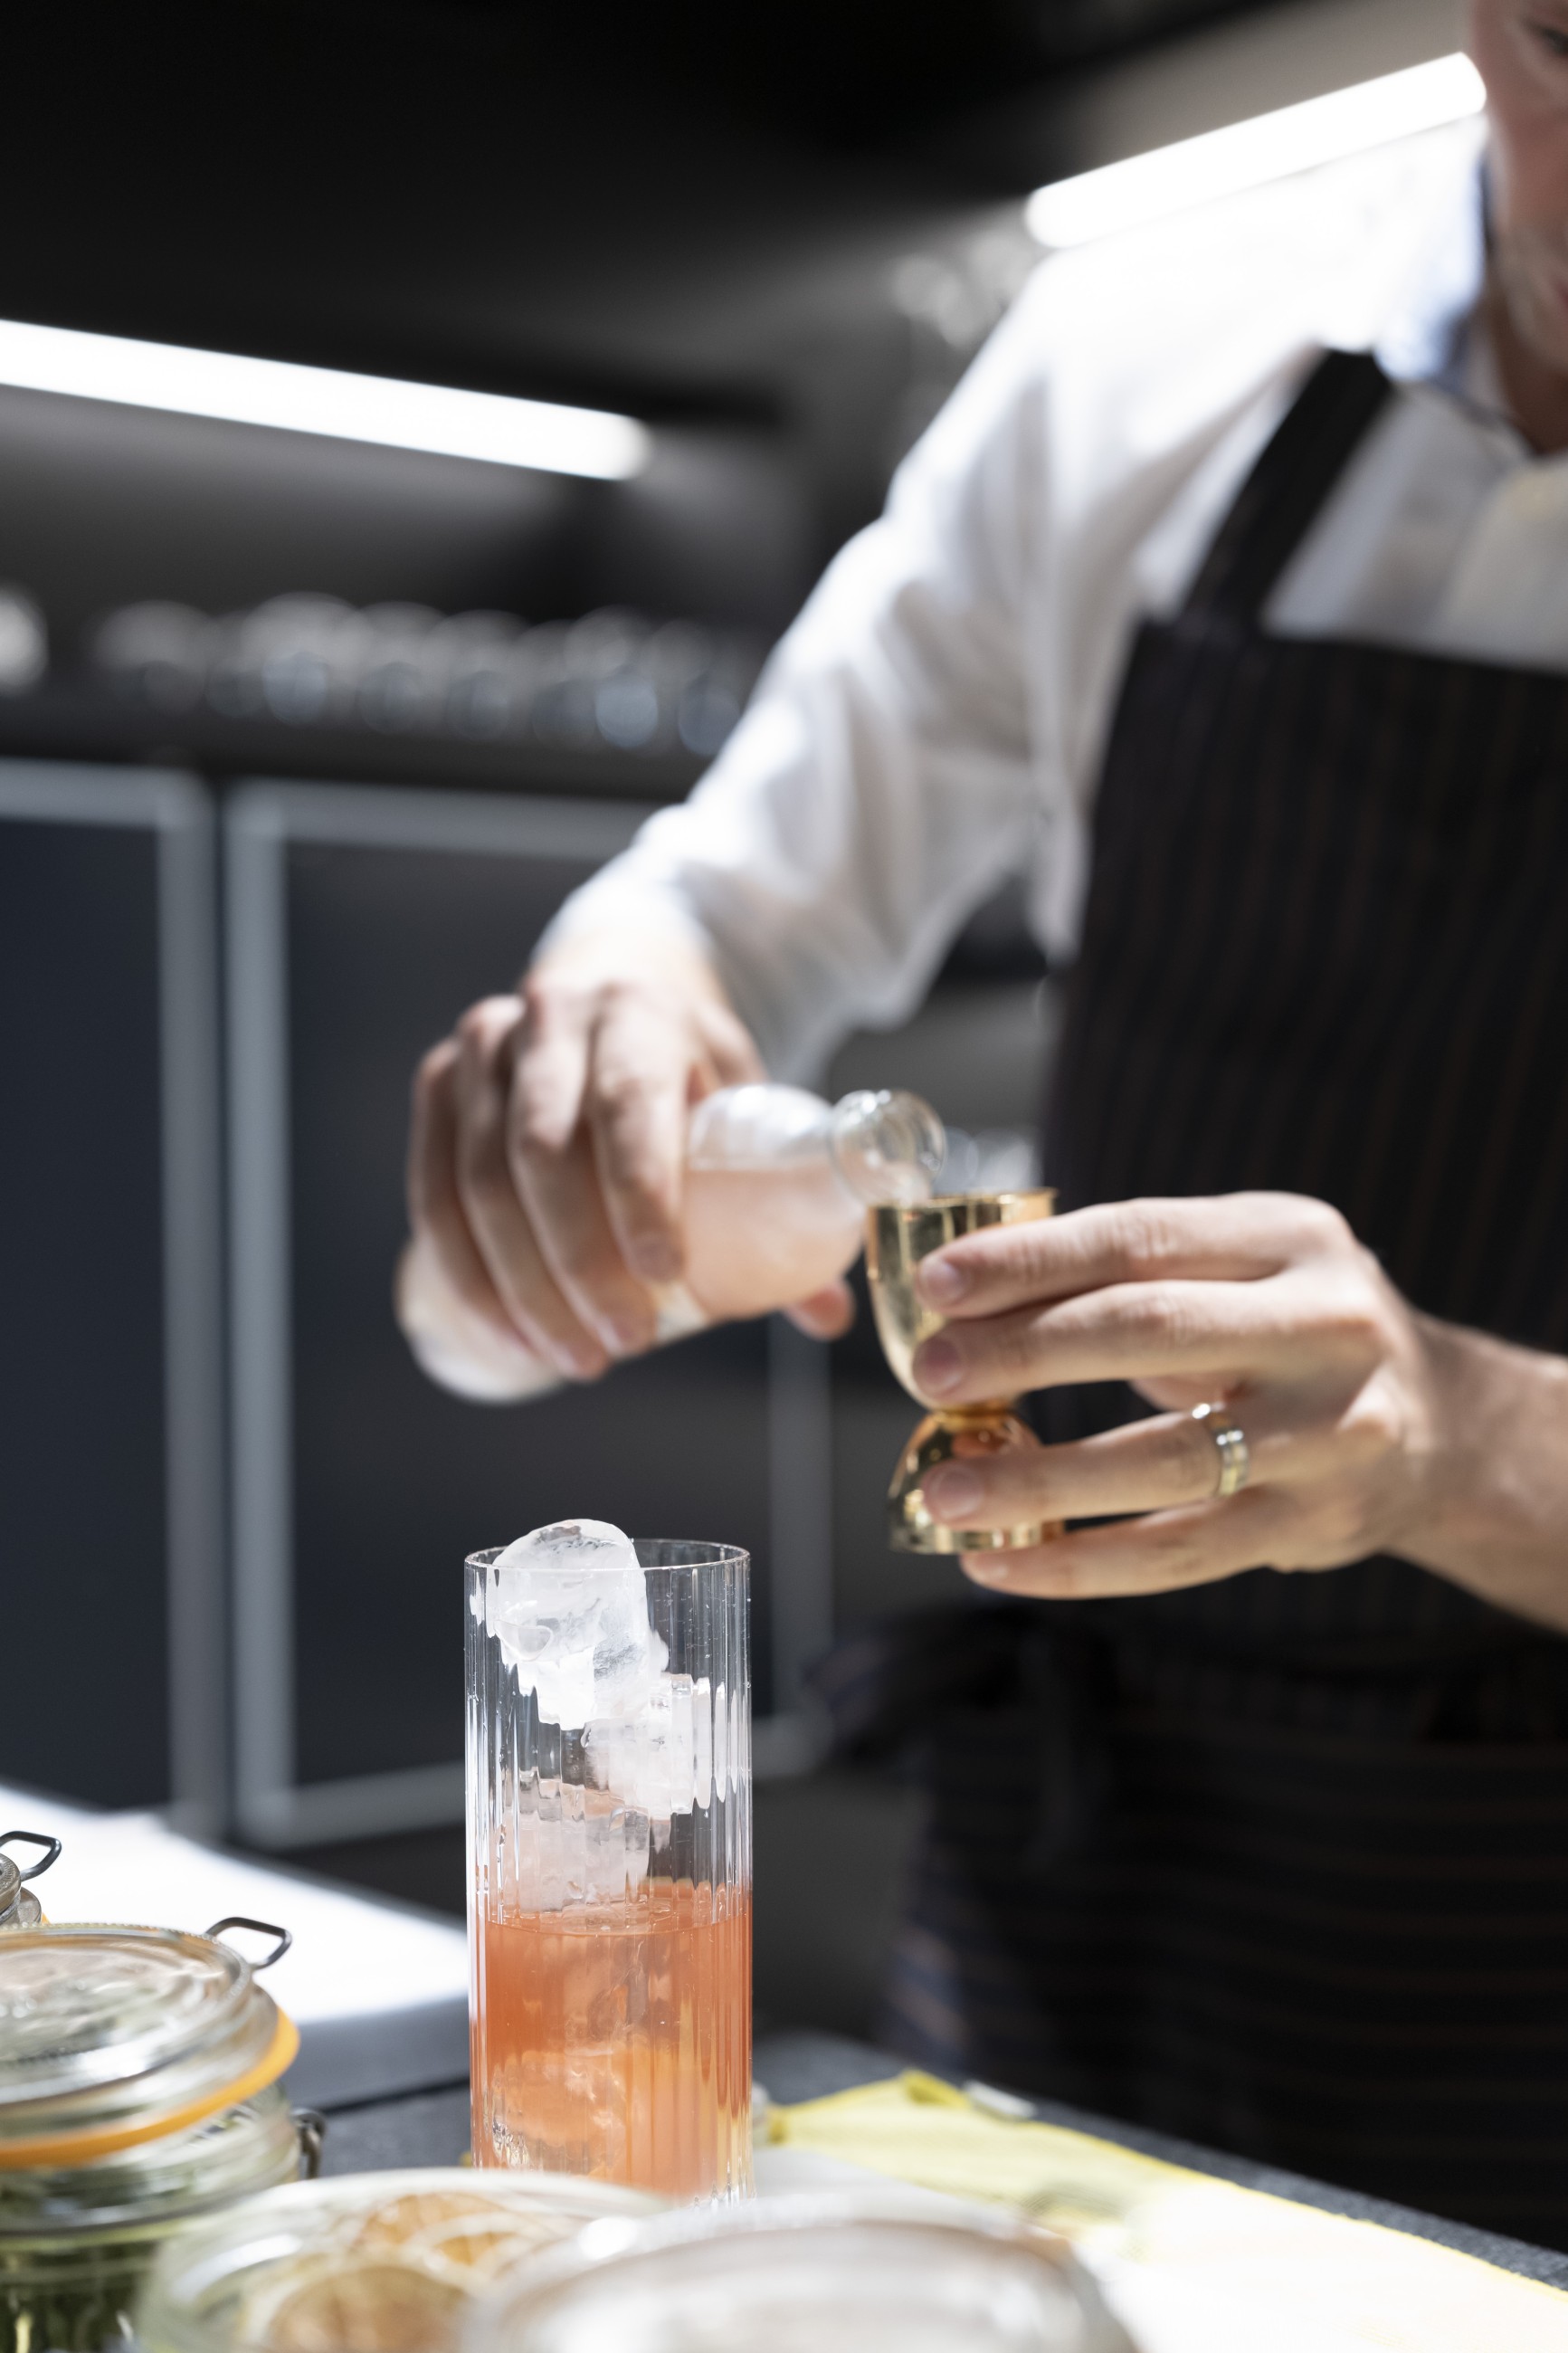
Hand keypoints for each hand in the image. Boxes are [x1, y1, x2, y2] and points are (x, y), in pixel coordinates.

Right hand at [399, 928, 851, 1397]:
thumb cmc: (687, 1068)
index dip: (640, 1194)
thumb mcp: (743, 1101)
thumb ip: (782, 1200)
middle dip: (579, 1264)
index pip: (627, 1103)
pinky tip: (505, 1335)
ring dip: (521, 1286)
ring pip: (479, 1181)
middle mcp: (551, 1016)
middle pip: (542, 1153)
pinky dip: (466, 1275)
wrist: (614, 989)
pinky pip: (432, 1193)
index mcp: (640, 1011)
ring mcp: (482, 1047)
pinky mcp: (438, 1083)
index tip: (665, 1278)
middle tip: (624, 1345)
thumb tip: (828, 1316)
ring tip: (576, 1358)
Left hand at [910, 1193, 1450, 1599]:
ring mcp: (1329, 1433)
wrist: (1440, 1428)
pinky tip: (1000, 1564)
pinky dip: (1079, 1564)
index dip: (1031, 1260)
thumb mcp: (1239, 1267)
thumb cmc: (1287, 1332)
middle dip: (1025, 1351)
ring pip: (1164, 1460)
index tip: (937, 1283)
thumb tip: (958, 1302)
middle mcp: (1325, 1326)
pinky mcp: (1314, 1525)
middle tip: (928, 1374)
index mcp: (1288, 1236)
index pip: (1141, 1237)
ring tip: (944, 1492)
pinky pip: (1178, 1553)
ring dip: (1038, 1478)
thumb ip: (1128, 1272)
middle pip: (1151, 1329)